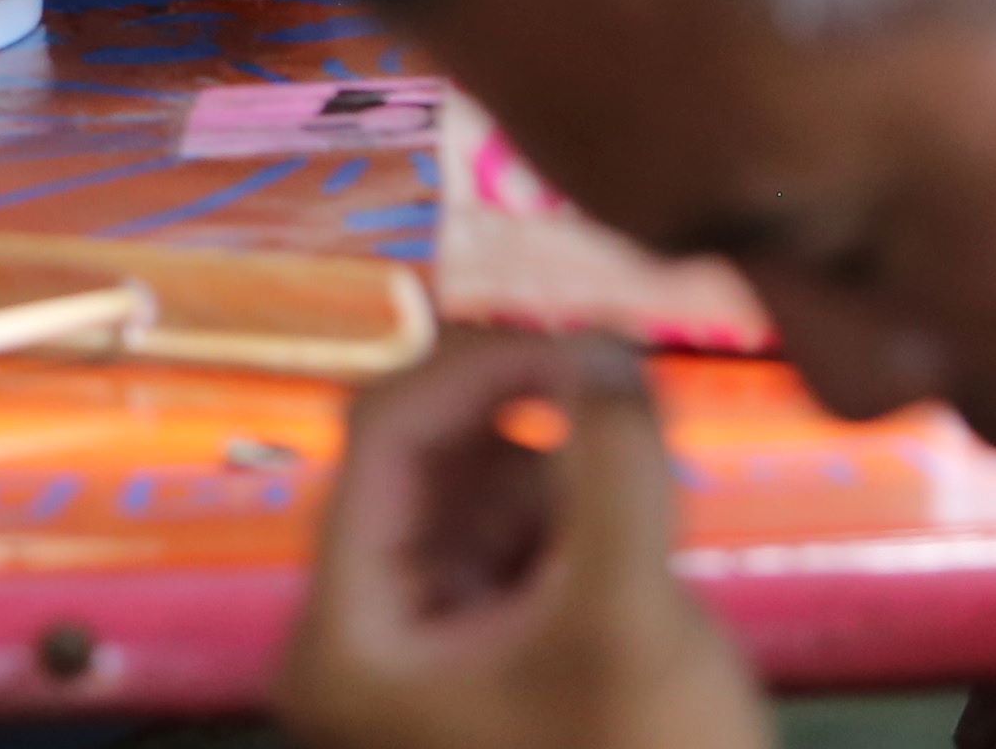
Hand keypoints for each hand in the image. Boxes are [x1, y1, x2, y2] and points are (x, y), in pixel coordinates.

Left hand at [276, 328, 766, 748]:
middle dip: (533, 425)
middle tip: (629, 398)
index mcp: (348, 630)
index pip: (384, 432)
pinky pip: (515, 543)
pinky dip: (579, 518)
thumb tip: (606, 342)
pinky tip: (641, 542)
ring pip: (481, 491)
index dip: (485, 364)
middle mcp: (362, 632)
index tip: (589, 336)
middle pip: (427, 457)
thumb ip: (614, 463)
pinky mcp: (490, 658)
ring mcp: (426, 649)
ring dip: (566, 472)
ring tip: (647, 502)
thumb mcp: (628, 615)